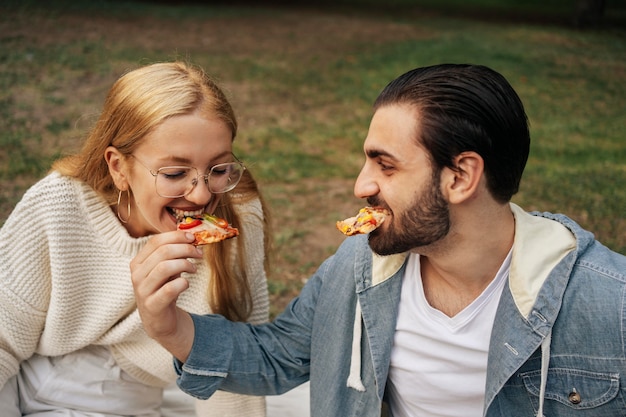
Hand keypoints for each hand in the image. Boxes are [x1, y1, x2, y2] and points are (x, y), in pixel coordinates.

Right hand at [131, 230, 201, 362]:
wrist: (160, 321)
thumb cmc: (164, 290)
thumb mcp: (167, 269)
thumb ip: (174, 254)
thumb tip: (191, 237)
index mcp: (138, 262)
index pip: (155, 241)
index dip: (176, 236)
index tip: (193, 238)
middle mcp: (137, 275)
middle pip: (162, 252)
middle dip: (185, 249)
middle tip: (199, 254)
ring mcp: (143, 290)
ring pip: (164, 267)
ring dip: (185, 264)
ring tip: (193, 269)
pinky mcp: (152, 305)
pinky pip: (169, 289)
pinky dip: (183, 283)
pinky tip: (186, 284)